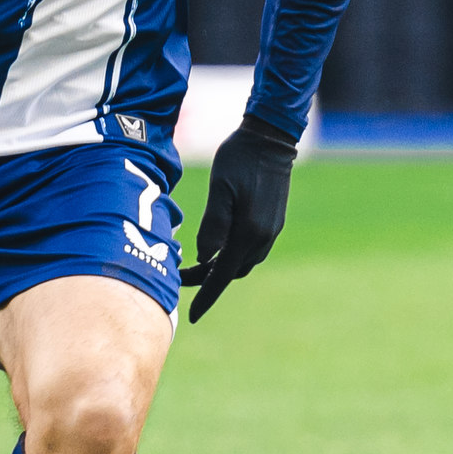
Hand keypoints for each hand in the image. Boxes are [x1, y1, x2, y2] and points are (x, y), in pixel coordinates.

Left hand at [180, 115, 302, 323]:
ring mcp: (271, 230)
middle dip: (207, 280)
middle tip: (179, 274)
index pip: (222, 275)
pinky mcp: (273, 221)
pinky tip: (218, 244)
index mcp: (249, 232)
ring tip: (196, 262)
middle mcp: (264, 237)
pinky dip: (232, 254)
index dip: (205, 297)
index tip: (191, 316)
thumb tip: (205, 259)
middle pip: (232, 272)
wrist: (270, 138)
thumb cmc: (239, 158)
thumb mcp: (220, 189)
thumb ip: (213, 225)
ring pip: (242, 262)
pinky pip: (251, 249)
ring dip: (220, 267)